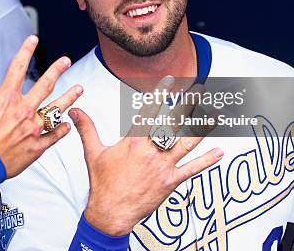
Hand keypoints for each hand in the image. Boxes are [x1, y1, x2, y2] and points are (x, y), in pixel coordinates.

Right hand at [0, 35, 82, 177]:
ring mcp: (32, 129)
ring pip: (56, 110)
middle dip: (57, 70)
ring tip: (79, 89)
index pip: (17, 68)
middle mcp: (23, 111)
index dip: (25, 51)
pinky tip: (68, 124)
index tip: (33, 39)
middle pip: (45, 85)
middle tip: (66, 61)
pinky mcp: (37, 147)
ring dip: (69, 98)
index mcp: (6, 100)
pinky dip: (62, 129)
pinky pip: (54, 136)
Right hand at [70, 92, 221, 235]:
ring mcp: (163, 166)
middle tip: (199, 91)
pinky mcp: (170, 182)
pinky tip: (219, 152)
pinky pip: (192, 170)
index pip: (149, 111)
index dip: (159, 94)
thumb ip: (87, 128)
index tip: (169, 81)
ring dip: (202, 128)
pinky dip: (206, 161)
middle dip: (187, 106)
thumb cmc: (102, 183)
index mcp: (133, 141)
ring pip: (186, 142)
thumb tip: (75, 111)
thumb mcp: (93, 152)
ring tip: (215, 114)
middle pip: (172, 123)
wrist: (110, 212)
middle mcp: (150, 150)